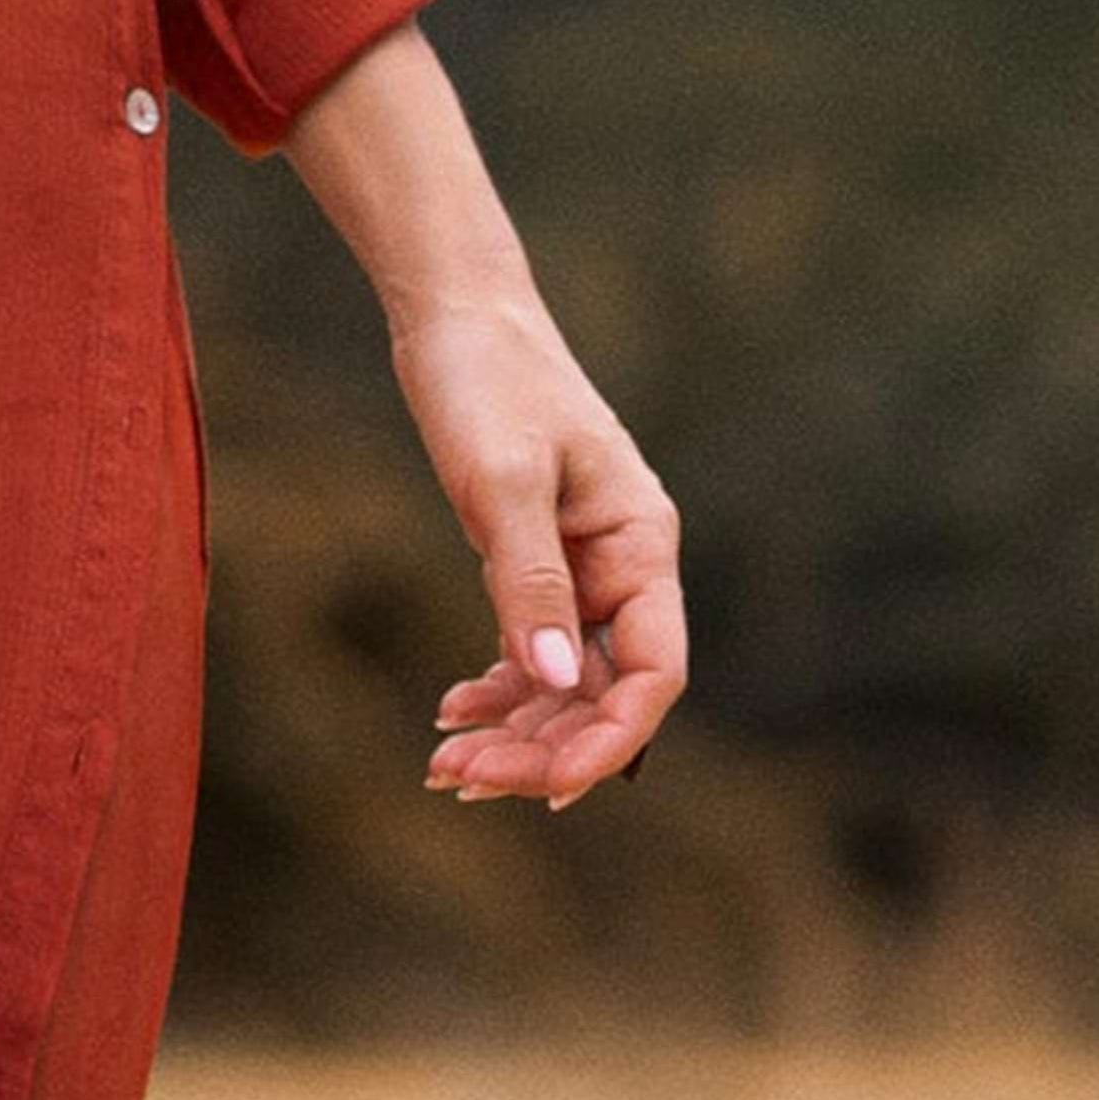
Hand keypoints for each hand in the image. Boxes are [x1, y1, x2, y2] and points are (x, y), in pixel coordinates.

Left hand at [385, 279, 687, 809]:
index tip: (548, 784)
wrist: (455, 314)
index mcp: (641, 544)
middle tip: (461, 777)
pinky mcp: (536, 564)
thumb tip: (553, 681)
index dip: (610, 737)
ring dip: (515, 728)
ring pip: (565, 680)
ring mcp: (581, 569)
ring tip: (444, 762)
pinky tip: (451, 708)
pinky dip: (498, 686)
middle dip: (542, 744)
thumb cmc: (488, 378)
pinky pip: (532, 649)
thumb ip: (529, 580)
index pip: (654, 671)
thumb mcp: (504, 478)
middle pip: (605, 690)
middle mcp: (623, 566)